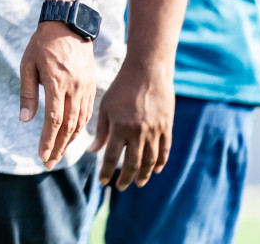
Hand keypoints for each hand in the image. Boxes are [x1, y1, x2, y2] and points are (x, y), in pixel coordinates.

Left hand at [19, 20, 95, 168]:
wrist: (69, 25)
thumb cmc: (42, 44)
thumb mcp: (28, 65)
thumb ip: (28, 94)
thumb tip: (25, 120)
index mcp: (57, 83)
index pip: (54, 120)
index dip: (48, 141)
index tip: (42, 156)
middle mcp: (75, 88)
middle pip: (68, 126)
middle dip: (59, 148)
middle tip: (49, 163)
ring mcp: (86, 88)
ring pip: (80, 122)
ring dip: (69, 141)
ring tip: (58, 154)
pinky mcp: (92, 86)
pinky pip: (88, 112)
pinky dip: (80, 127)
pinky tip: (71, 136)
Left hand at [93, 59, 173, 189]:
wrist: (147, 72)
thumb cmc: (121, 88)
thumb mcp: (105, 107)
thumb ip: (101, 131)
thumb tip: (92, 151)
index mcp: (120, 127)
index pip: (111, 157)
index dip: (107, 172)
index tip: (103, 182)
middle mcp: (138, 132)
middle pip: (133, 164)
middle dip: (126, 179)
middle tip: (120, 187)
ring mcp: (154, 131)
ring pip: (150, 161)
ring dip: (144, 174)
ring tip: (139, 182)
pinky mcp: (166, 127)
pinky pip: (165, 150)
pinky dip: (160, 162)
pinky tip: (156, 169)